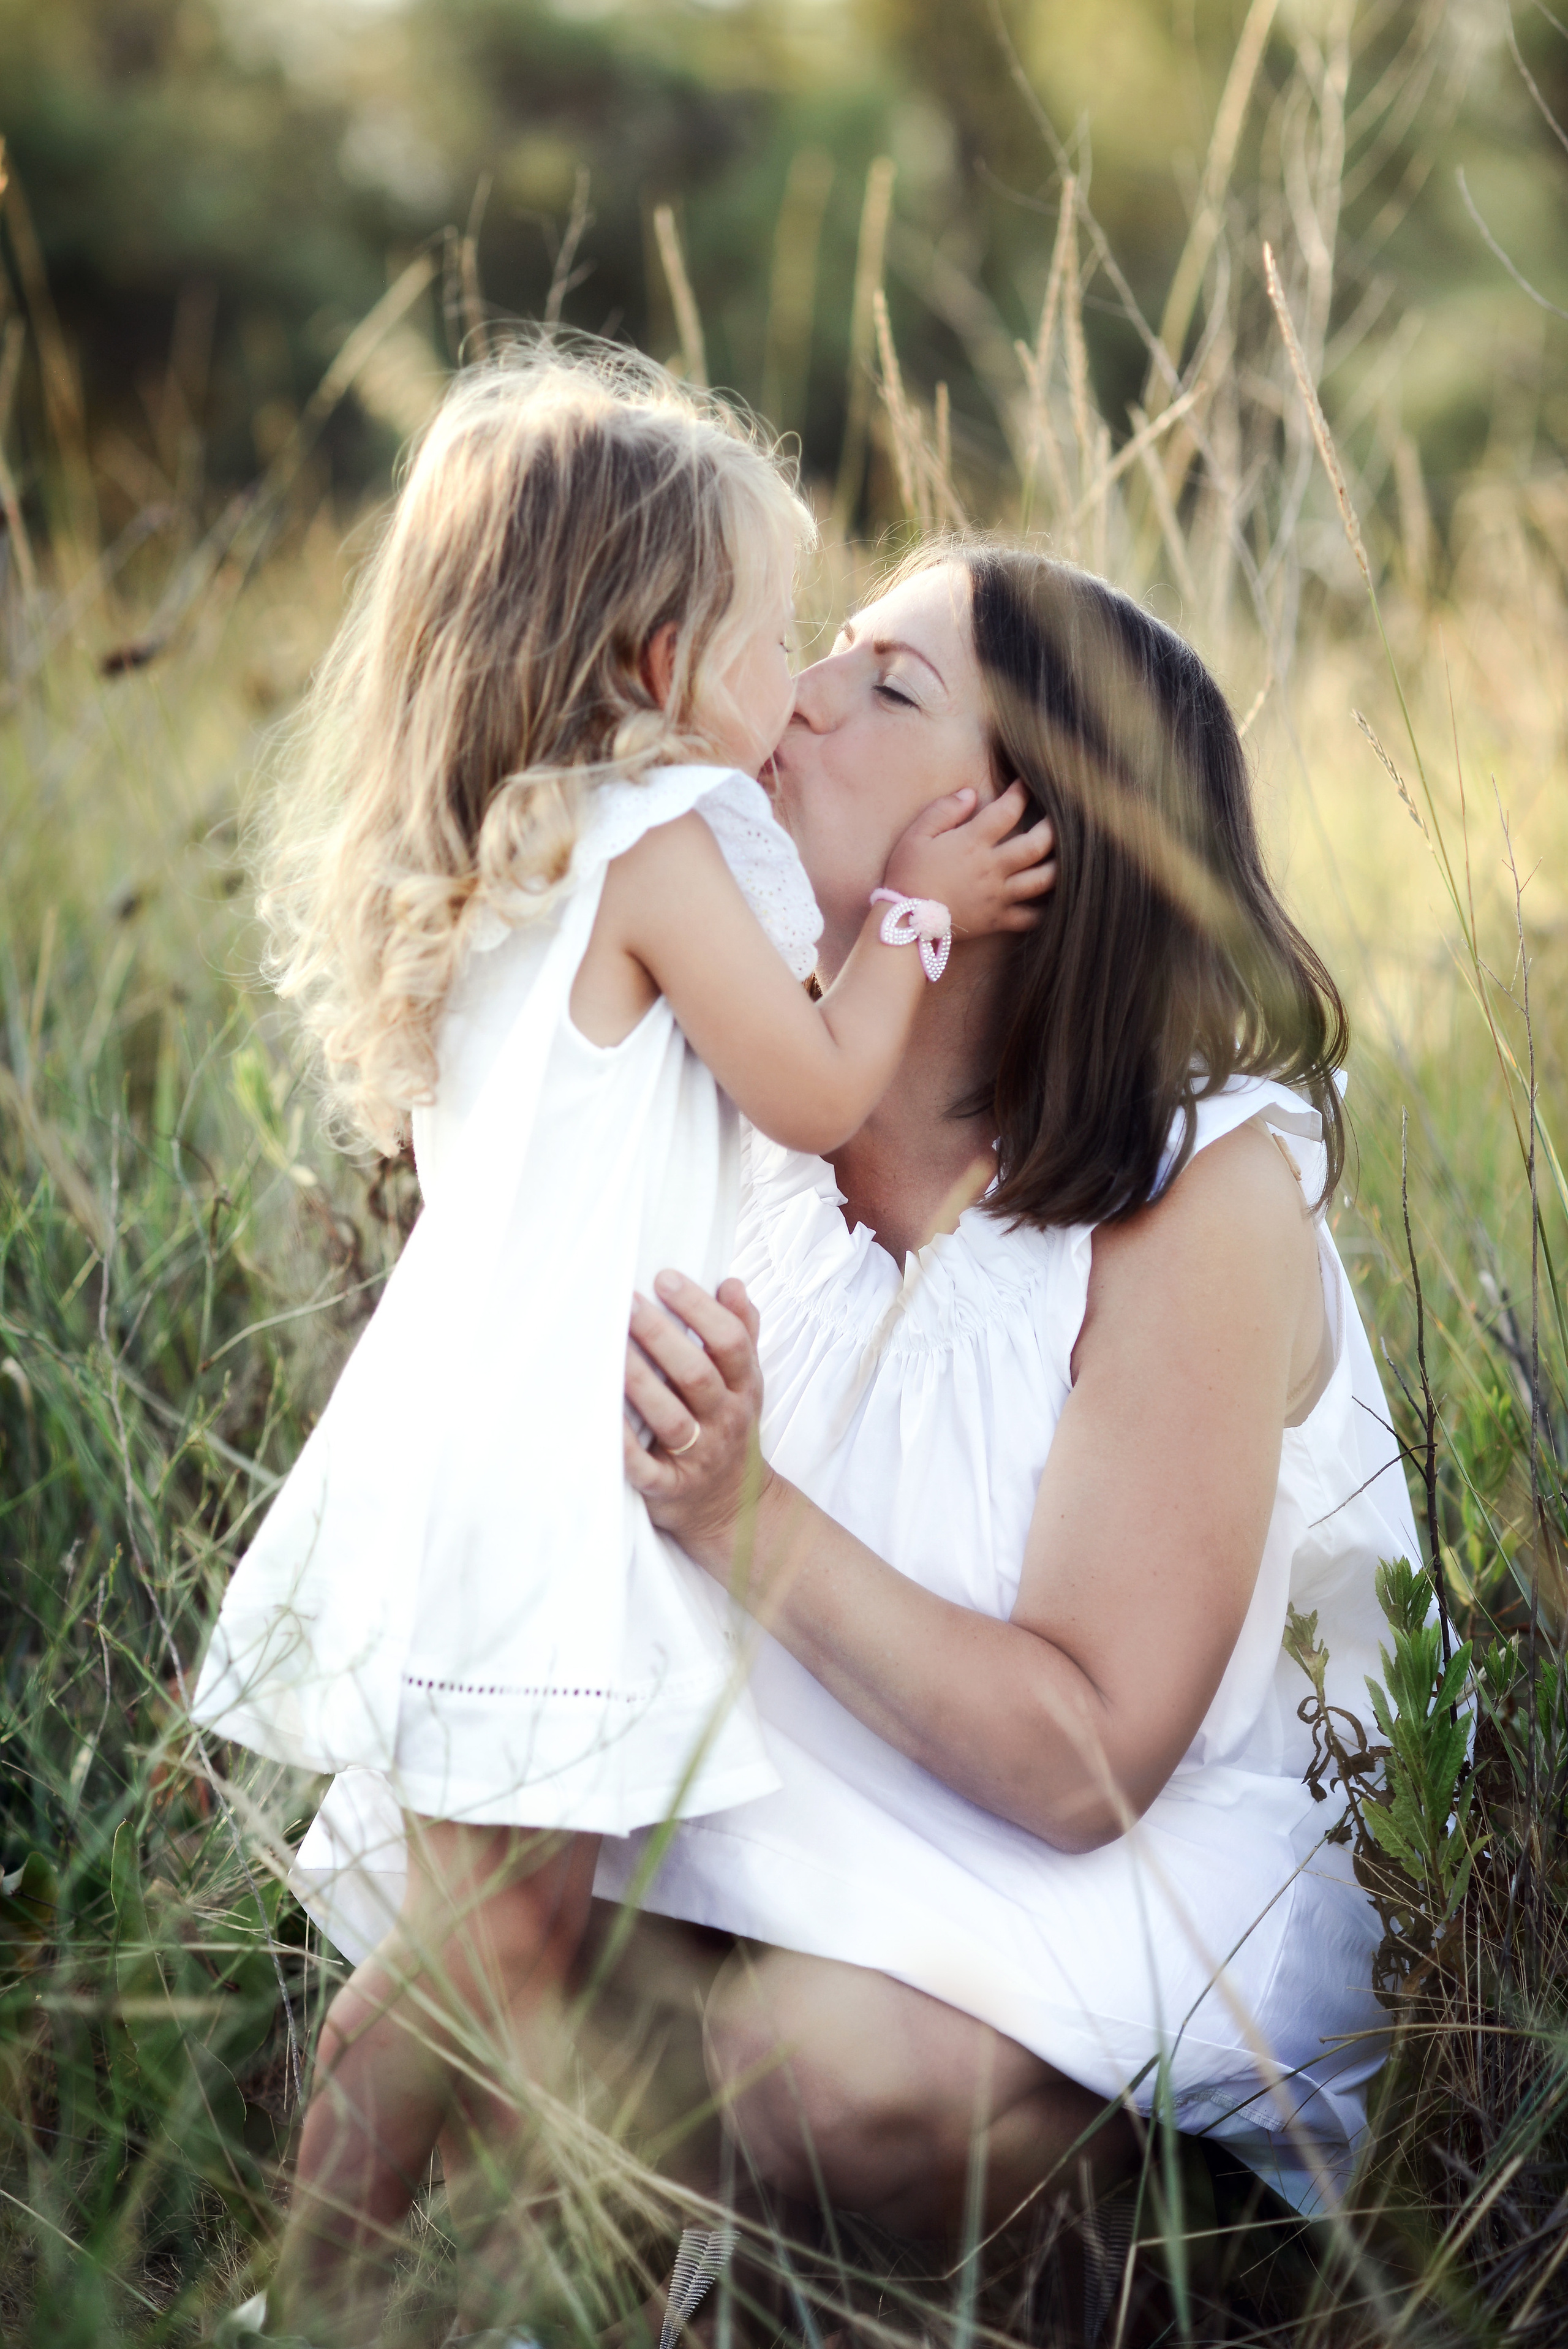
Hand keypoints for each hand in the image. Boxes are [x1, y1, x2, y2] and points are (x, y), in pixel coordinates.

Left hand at [624, 1271, 772, 1579]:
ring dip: (641, 1383)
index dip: (701, 1309)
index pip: (730, 1342)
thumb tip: (731, 1282)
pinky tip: (602, 1417)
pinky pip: (643, 1468)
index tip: (665, 1277)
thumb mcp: (746, 1382)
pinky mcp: (668, 1488)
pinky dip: (623, 1445)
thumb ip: (742, 1331)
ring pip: (671, 1417)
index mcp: (742, 1388)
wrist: (733, 1507)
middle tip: (628, 1303)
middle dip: (663, 1338)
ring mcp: (697, 1456)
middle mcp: (724, 1420)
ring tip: (611, 1349)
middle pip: (698, 1375)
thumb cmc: (728, 1430)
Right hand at [883, 780, 1054, 936]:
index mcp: (973, 842)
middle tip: (1061, 817)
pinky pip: (1031, 917)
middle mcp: (993, 868)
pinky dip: (1046, 910)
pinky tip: (1054, 901)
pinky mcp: (998, 919)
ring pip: (1043, 880)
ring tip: (1068, 856)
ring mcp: (999, 895)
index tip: (1027, 783)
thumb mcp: (916, 835)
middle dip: (1054, 827)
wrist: (905, 922)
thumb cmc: (907, 875)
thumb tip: (970, 793)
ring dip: (1059, 866)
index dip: (1021, 792)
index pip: (1007, 810)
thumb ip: (944, 810)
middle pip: (1038, 844)